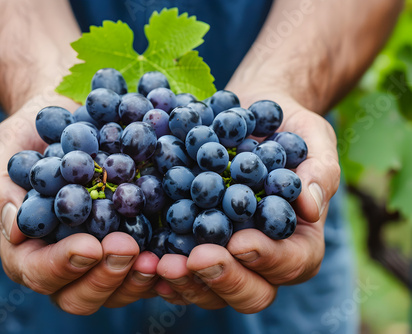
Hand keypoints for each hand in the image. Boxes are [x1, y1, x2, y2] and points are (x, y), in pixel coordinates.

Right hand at [0, 93, 159, 314]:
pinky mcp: (130, 248)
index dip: (63, 265)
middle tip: (129, 248)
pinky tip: (176, 256)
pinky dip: (160, 271)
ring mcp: (99, 260)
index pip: (38, 271)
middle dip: (104, 278)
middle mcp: (63, 262)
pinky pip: (143, 272)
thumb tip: (12, 230)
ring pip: (115, 292)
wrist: (69, 118)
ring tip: (158, 258)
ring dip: (136, 280)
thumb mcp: (10, 148)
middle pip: (78, 296)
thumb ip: (2, 187)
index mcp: (27, 248)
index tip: (90, 245)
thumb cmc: (33, 134)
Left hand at [155, 92, 339, 312]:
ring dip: (189, 282)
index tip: (240, 241)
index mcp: (300, 239)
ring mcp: (228, 255)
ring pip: (213, 290)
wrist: (251, 117)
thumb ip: (319, 172)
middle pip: (253, 292)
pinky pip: (184, 270)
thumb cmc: (289, 128)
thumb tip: (310, 207)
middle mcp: (264, 257)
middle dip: (225, 279)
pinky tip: (148, 262)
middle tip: (197, 260)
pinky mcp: (197, 245)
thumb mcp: (313, 139)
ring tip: (163, 265)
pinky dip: (167, 271)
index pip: (293, 262)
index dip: (268, 258)